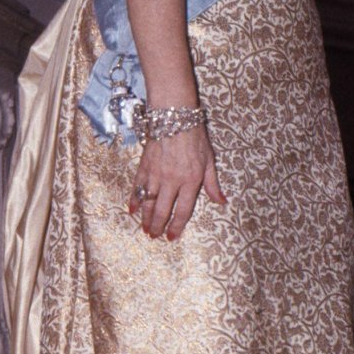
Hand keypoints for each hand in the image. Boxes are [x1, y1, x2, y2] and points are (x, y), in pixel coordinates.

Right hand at [128, 124, 226, 240]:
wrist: (174, 117)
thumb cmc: (195, 137)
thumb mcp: (209, 160)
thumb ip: (213, 184)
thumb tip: (222, 201)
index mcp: (191, 180)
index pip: (183, 210)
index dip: (176, 226)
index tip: (171, 236)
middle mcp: (172, 180)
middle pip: (162, 210)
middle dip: (158, 226)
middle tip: (154, 236)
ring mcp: (155, 174)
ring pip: (148, 202)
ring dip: (145, 218)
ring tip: (144, 229)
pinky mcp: (143, 167)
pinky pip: (137, 188)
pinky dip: (133, 200)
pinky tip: (131, 210)